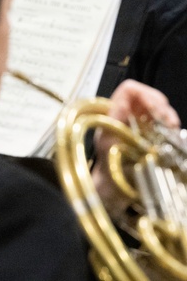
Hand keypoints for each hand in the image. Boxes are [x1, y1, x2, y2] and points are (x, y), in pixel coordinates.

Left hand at [92, 79, 179, 216]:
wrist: (113, 191)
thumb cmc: (108, 168)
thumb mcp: (107, 145)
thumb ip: (115, 123)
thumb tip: (122, 104)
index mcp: (113, 112)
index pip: (129, 90)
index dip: (146, 95)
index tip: (158, 111)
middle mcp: (127, 115)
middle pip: (149, 98)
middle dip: (162, 107)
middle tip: (171, 123)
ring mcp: (141, 126)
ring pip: (159, 111)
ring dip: (168, 118)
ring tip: (172, 129)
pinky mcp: (151, 137)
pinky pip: (164, 126)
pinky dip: (170, 129)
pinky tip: (172, 136)